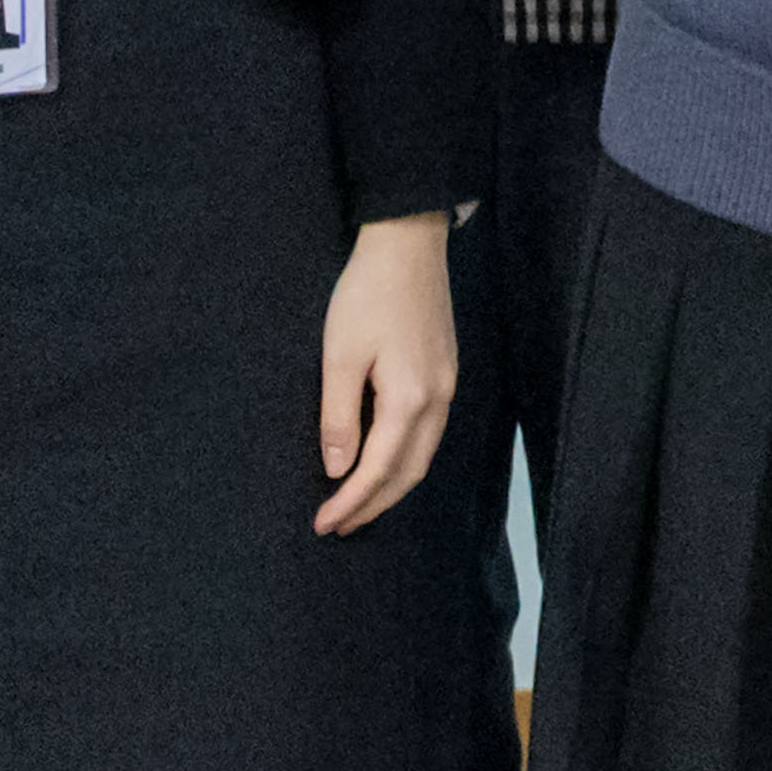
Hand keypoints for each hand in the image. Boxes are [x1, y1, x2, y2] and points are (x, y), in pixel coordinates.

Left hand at [312, 211, 456, 531]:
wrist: (408, 245)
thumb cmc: (367, 295)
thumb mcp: (340, 356)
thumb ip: (340, 417)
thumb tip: (338, 469)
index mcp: (410, 399)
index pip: (378, 469)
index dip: (350, 502)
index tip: (323, 524)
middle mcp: (438, 399)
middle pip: (410, 473)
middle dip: (374, 505)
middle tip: (339, 525)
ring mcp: (448, 385)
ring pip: (425, 455)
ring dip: (392, 486)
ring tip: (360, 503)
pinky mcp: (447, 371)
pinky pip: (430, 433)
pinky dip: (406, 459)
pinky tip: (385, 460)